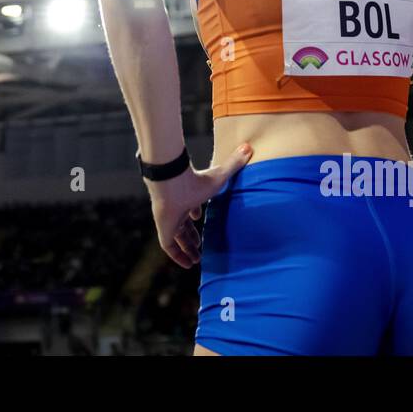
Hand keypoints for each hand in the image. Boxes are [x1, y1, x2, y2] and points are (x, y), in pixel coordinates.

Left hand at [145, 144, 253, 268]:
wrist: (171, 182)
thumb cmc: (194, 179)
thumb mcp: (220, 176)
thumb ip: (234, 163)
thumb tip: (249, 147)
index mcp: (186, 197)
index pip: (188, 207)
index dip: (194, 213)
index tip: (200, 217)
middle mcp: (176, 209)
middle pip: (183, 225)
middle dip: (191, 236)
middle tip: (200, 247)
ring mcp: (168, 220)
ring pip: (177, 237)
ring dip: (187, 248)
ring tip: (197, 259)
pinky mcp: (163, 230)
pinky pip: (169, 247)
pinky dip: (178, 256)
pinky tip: (188, 265)